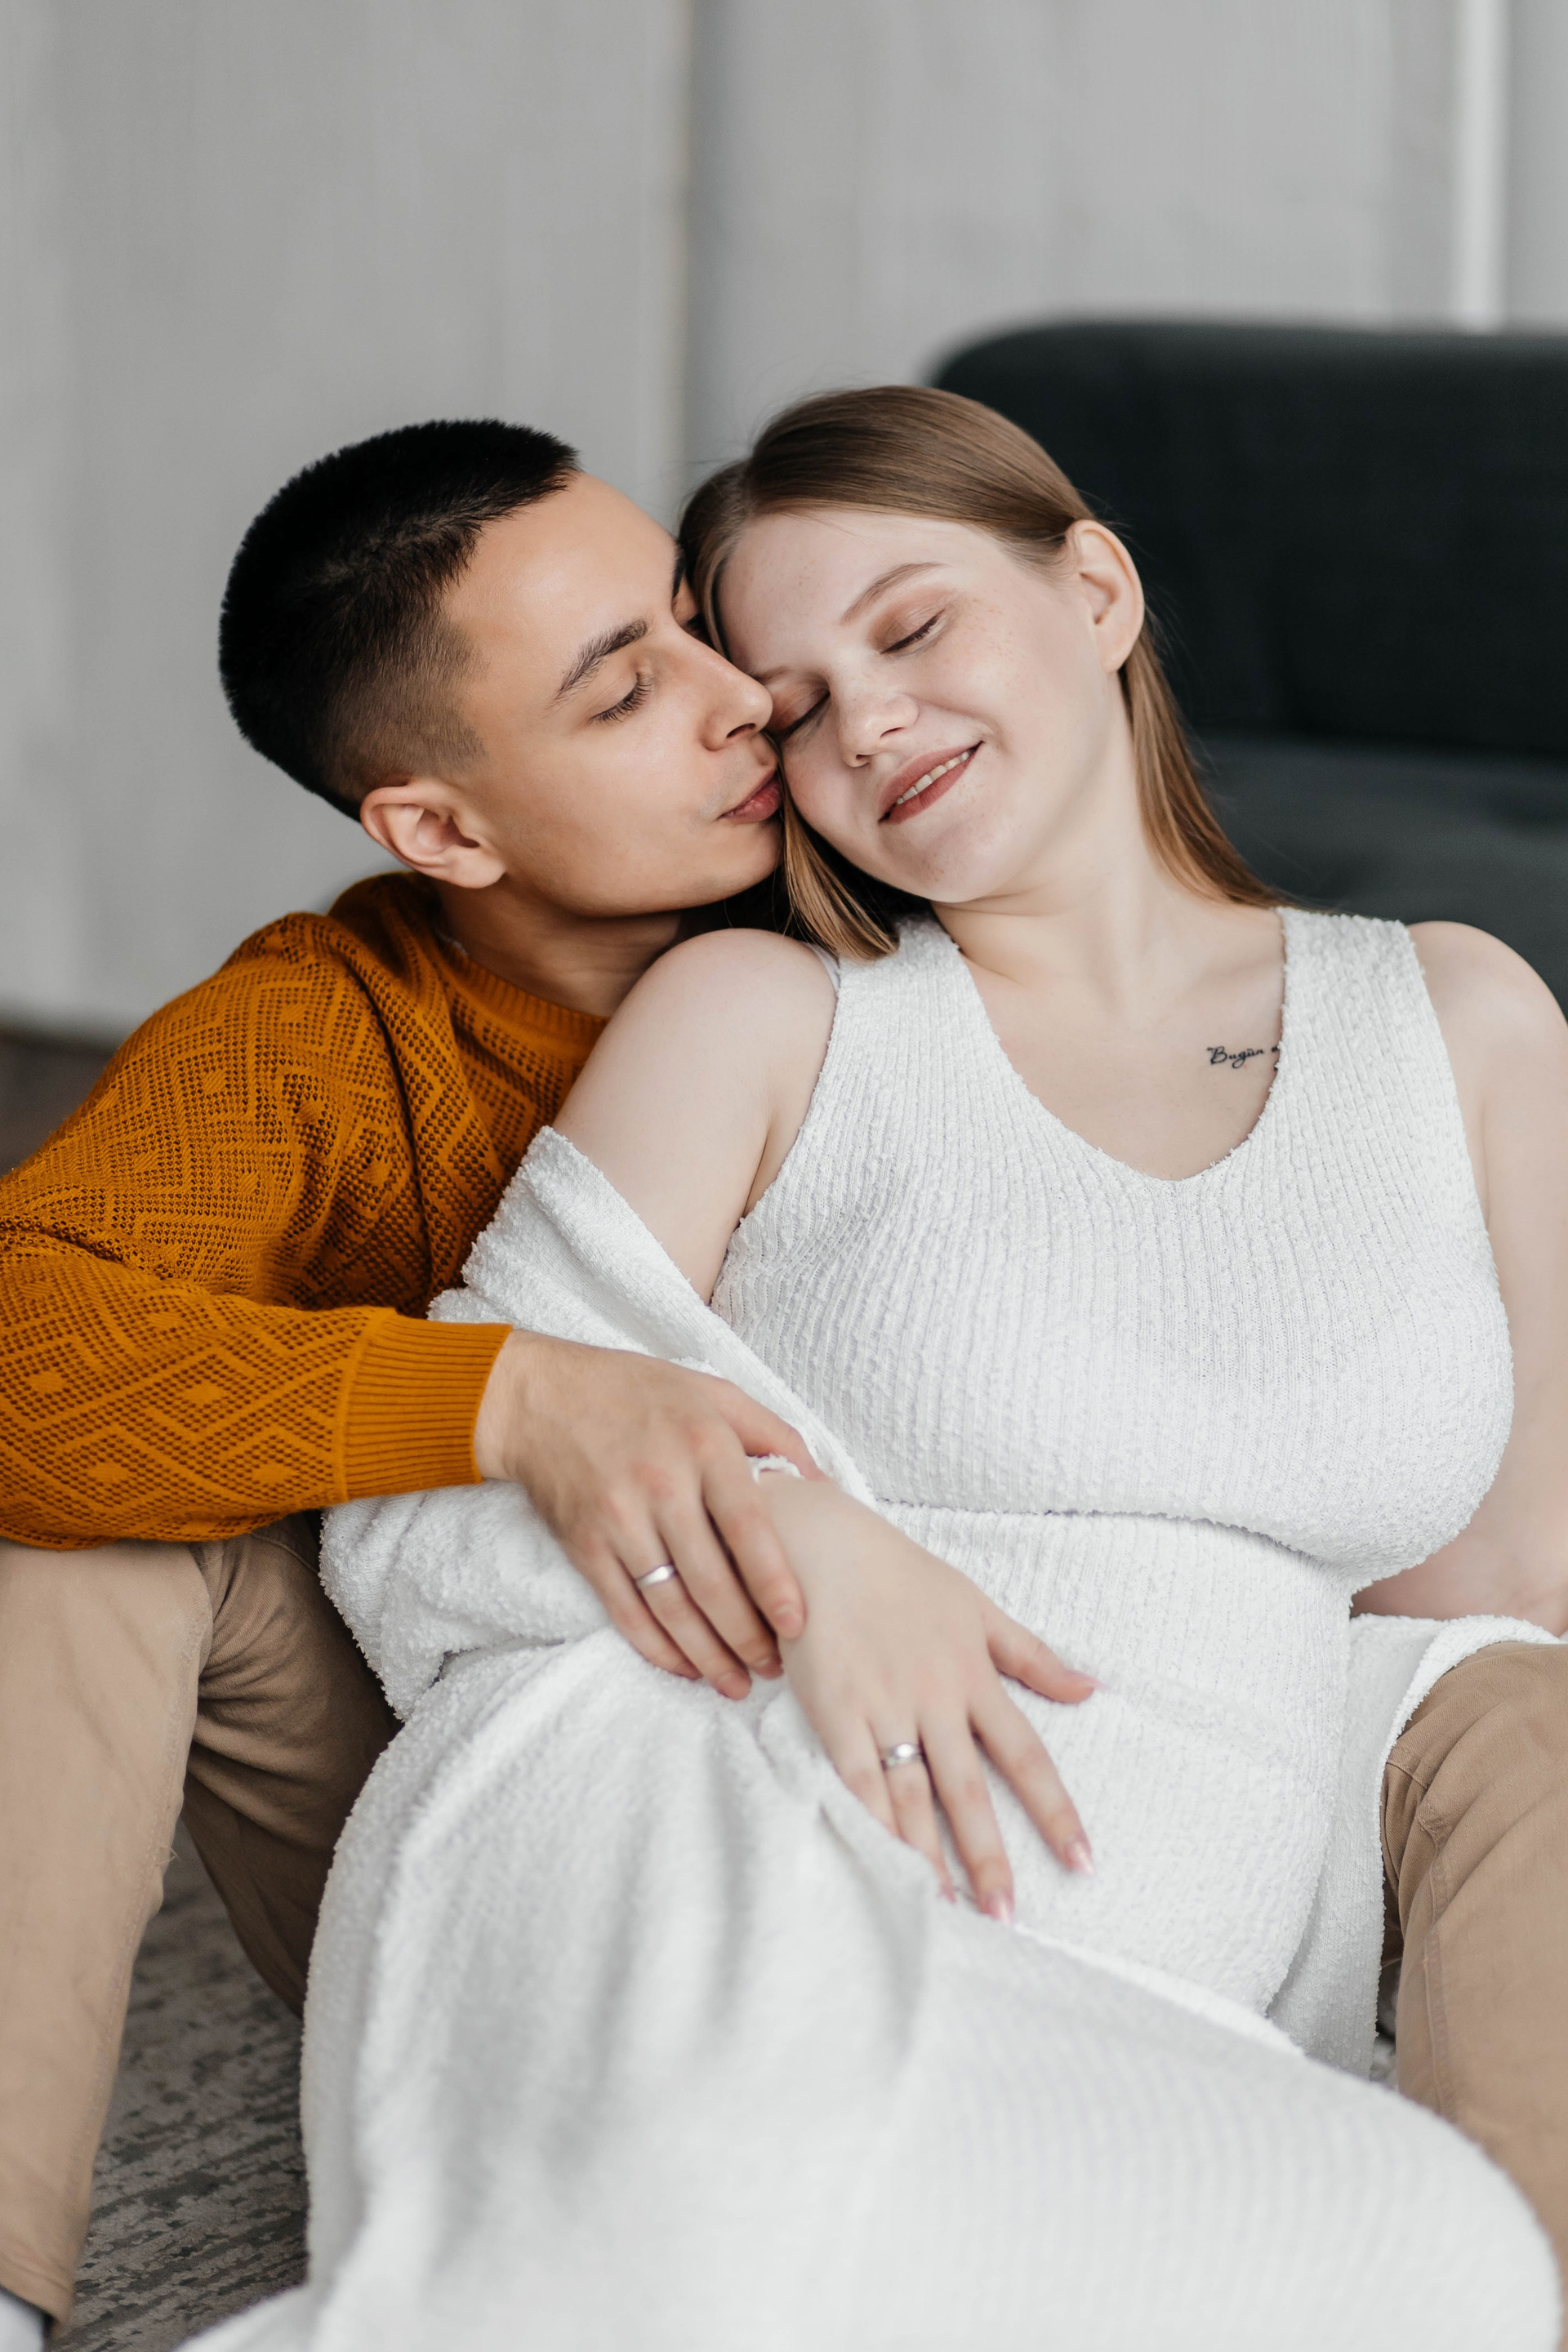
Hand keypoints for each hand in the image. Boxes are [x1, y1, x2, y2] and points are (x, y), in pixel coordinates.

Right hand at [473, 1330, 820, 1696]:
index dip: (775, 1583)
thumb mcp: (716, 1393)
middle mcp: (661, 1485)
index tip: (797, 1626)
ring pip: (670, 1606)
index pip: (748, 1527)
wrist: (541, 1398)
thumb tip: (826, 1488)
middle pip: (711, 1580)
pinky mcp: (585, 1546)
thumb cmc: (640, 1393)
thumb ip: (775, 1436)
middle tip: (775, 1667)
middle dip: (746, 1635)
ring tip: (738, 1683)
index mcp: (704, 1446)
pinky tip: (686, 1667)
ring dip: (707, 1654)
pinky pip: (625, 1611)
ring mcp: (618, 1519)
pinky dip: (658, 1648)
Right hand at [758, 1474, 1095, 1917]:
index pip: (1025, 1755)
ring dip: (929, 1856)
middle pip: (967, 1791)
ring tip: (947, 1910)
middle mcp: (934, 1699)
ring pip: (911, 1796)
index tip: (1082, 1861)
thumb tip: (1091, 1688)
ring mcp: (882, 1707)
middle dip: (989, 1856)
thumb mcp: (977, 1607)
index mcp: (973, 1676)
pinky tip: (883, 1862)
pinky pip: (856, 1778)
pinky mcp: (833, 1712)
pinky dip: (870, 1822)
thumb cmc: (899, 1574)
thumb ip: (1032, 1655)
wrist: (820, 1544)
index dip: (1054, 1811)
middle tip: (1006, 1916)